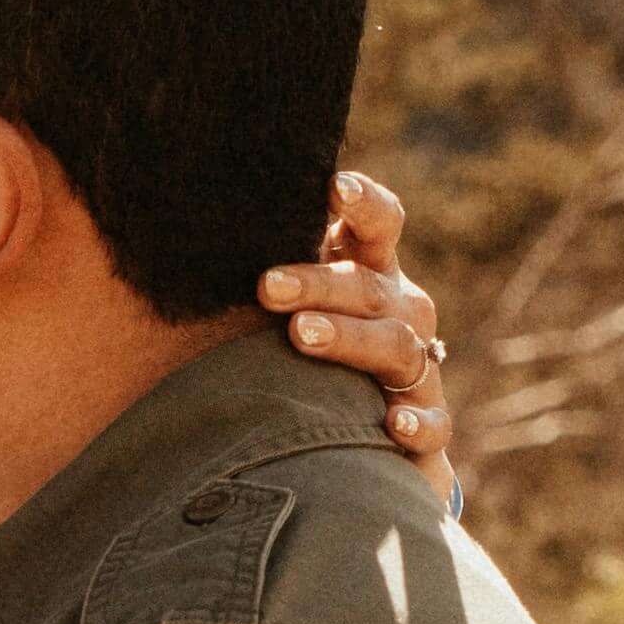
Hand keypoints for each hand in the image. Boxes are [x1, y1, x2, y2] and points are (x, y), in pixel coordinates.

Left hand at [277, 168, 457, 487]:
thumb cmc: (304, 350)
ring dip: (349, 338)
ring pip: (395, 344)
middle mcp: (401, 310)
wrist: (358, 437)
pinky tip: (392, 424)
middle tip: (267, 286)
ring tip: (301, 335)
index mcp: (370, 270)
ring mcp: (419, 366)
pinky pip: (433, 422)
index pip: (379, 222)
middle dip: (318, 283)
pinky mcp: (427, 422)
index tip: (333, 187)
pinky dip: (417, 421)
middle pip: (368, 287)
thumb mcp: (290, 302)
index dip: (363, 202)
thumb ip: (265, 272)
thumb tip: (189, 234)